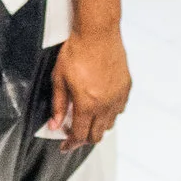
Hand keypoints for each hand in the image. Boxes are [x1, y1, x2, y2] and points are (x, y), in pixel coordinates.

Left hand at [47, 27, 129, 150]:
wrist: (98, 33)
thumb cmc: (77, 51)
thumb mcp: (59, 79)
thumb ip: (58, 105)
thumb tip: (55, 124)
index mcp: (87, 104)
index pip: (80, 135)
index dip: (70, 144)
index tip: (65, 147)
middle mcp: (106, 104)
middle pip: (97, 135)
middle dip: (84, 138)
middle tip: (74, 134)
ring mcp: (118, 96)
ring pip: (110, 124)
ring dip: (97, 126)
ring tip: (87, 118)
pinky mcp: (126, 87)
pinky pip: (120, 109)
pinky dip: (110, 112)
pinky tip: (101, 105)